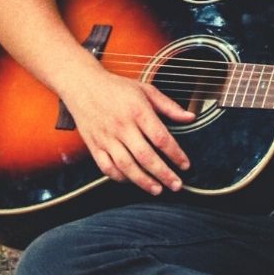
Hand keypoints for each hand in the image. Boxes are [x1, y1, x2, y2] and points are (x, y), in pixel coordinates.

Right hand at [64, 72, 194, 195]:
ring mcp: (107, 138)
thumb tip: (191, 117)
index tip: (185, 165)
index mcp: (138, 111)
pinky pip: (107, 167)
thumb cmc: (116, 87)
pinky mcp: (94, 145)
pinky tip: (132, 181)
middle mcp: (122, 126)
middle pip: (145, 156)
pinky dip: (120, 177)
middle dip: (163, 174)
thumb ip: (169, 106)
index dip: (175, 154)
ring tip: (157, 189)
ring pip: (126, 166)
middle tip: (176, 185)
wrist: (82, 84)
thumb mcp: (146, 90)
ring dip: (143, 181)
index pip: (161, 138)